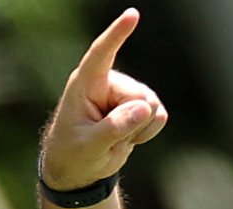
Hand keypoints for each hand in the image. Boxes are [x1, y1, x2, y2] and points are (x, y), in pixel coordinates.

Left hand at [41, 8, 167, 189]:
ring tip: (114, 137)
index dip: (116, 35)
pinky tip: (128, 137)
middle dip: (131, 121)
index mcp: (85, 84)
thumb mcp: (88, 146)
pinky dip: (147, 132)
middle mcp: (108, 83)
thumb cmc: (73, 154)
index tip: (132, 15)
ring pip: (152, 106)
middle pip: (139, 95)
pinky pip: (159, 116)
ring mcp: (127, 93)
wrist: (80, 168)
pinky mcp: (141, 105)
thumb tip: (146, 108)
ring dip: (138, 129)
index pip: (101, 55)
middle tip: (105, 137)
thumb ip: (114, 128)